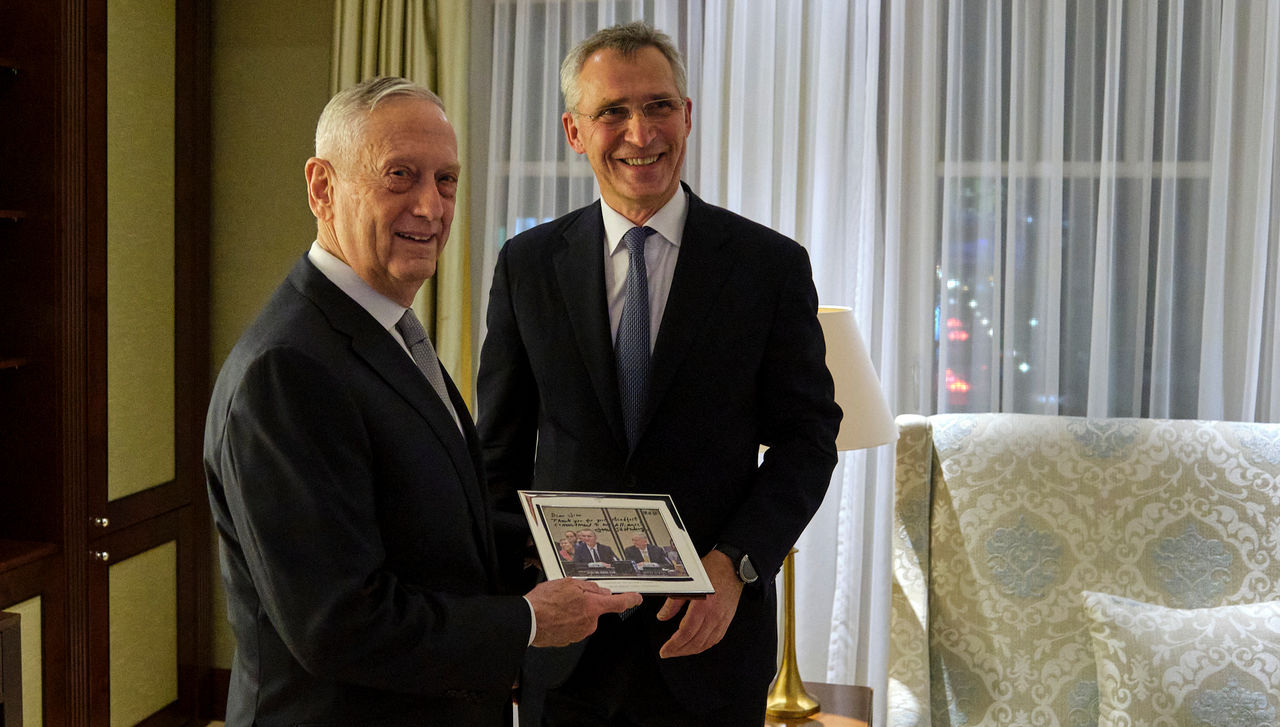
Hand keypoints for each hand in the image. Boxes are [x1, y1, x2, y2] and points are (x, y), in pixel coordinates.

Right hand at [526, 578, 641, 647]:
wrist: (528, 621)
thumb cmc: (545, 603)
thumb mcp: (569, 583)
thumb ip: (589, 587)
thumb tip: (600, 591)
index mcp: (593, 607)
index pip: (619, 604)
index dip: (630, 600)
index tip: (636, 598)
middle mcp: (589, 623)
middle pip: (595, 609)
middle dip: (586, 602)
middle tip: (568, 596)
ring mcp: (579, 633)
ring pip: (582, 618)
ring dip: (573, 611)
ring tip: (556, 606)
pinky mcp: (568, 640)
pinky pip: (572, 627)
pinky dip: (565, 620)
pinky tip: (553, 615)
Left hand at [656, 549, 742, 657]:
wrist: (731, 567)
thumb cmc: (711, 570)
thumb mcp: (687, 585)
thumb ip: (673, 603)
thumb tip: (662, 617)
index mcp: (702, 606)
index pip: (686, 633)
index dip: (674, 645)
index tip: (665, 651)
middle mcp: (713, 616)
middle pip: (695, 642)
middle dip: (679, 651)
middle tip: (668, 653)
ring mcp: (722, 619)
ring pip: (705, 643)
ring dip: (691, 651)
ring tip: (679, 651)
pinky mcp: (727, 620)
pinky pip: (715, 639)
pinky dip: (704, 645)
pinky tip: (696, 646)